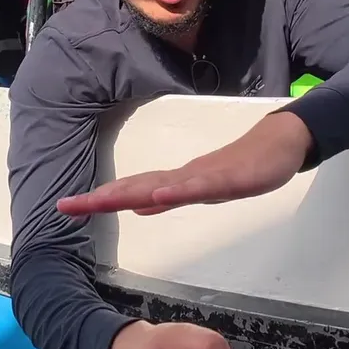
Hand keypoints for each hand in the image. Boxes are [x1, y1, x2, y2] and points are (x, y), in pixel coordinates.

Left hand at [57, 112, 311, 216]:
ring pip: (162, 186)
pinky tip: (160, 196)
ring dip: (131, 193)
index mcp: (175, 182)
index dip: (98, 199)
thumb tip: (139, 207)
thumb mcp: (203, 188)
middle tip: (67, 205)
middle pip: (136, 187)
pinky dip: (178, 191)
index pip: (130, 191)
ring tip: (102, 200)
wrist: (281, 141)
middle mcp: (182, 177)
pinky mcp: (228, 177)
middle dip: (101, 197)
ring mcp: (204, 176)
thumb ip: (171, 197)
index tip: (67, 206)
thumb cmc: (243, 165)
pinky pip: (200, 187)